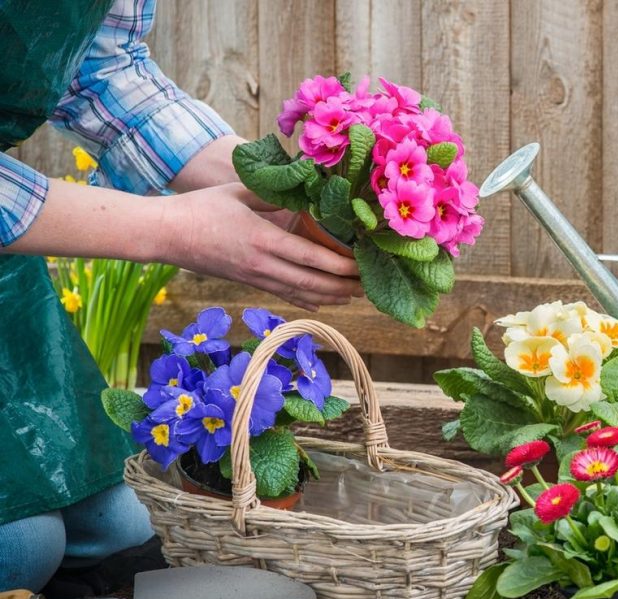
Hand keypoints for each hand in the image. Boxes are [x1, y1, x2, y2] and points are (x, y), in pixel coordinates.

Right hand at [159, 183, 361, 310]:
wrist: (167, 234)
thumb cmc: (202, 207)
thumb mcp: (241, 192)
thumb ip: (275, 196)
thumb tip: (308, 195)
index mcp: (262, 239)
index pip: (310, 258)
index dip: (339, 265)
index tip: (361, 264)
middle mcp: (261, 265)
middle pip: (311, 283)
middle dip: (343, 286)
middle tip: (367, 284)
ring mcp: (255, 278)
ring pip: (300, 294)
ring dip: (331, 297)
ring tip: (354, 295)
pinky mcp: (248, 283)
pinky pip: (284, 295)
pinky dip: (307, 300)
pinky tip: (324, 303)